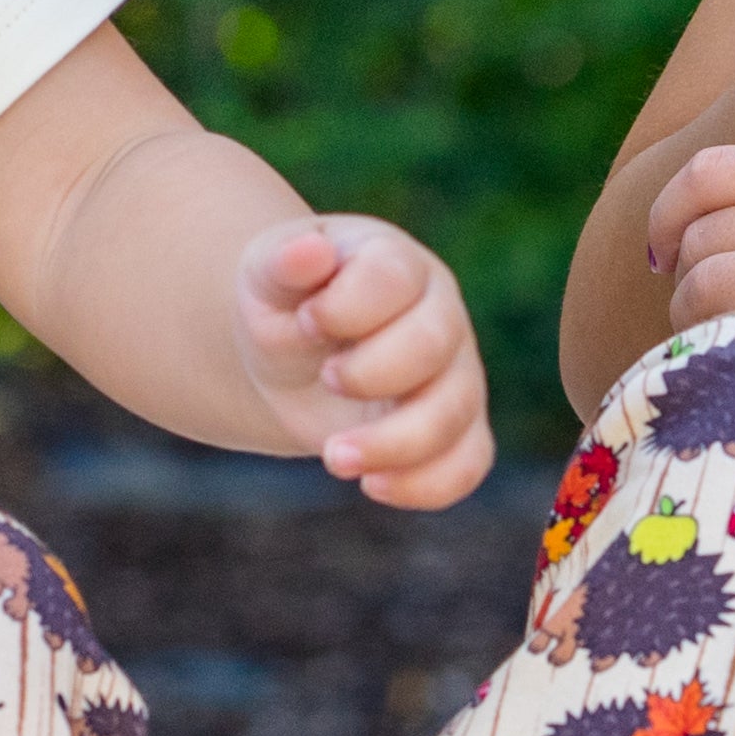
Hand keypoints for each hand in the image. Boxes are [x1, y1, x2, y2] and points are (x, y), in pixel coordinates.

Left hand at [237, 217, 494, 510]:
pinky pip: (468, 463)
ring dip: (394, 443)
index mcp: (394, 264)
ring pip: (455, 412)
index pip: (394, 277)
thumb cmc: (287, 304)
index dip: (347, 306)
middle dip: (372, 374)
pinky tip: (373, 485)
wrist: (294, 358)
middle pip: (435, 345)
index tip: (305, 321)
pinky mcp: (453, 431)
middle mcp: (438, 315)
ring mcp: (454, 375)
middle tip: (326, 379)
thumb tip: (309, 250)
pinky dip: (427, 484)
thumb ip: (283, 262)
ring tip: (334, 458)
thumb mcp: (266, 275)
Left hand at [642, 138, 734, 382]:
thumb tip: (697, 234)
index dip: (674, 211)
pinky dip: (703, 338)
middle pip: (706, 220)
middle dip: (690, 273)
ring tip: (733, 349)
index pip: (721, 169)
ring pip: (703, 263)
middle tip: (713, 318)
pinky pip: (711, 301)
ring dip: (694, 313)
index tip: (667, 251)